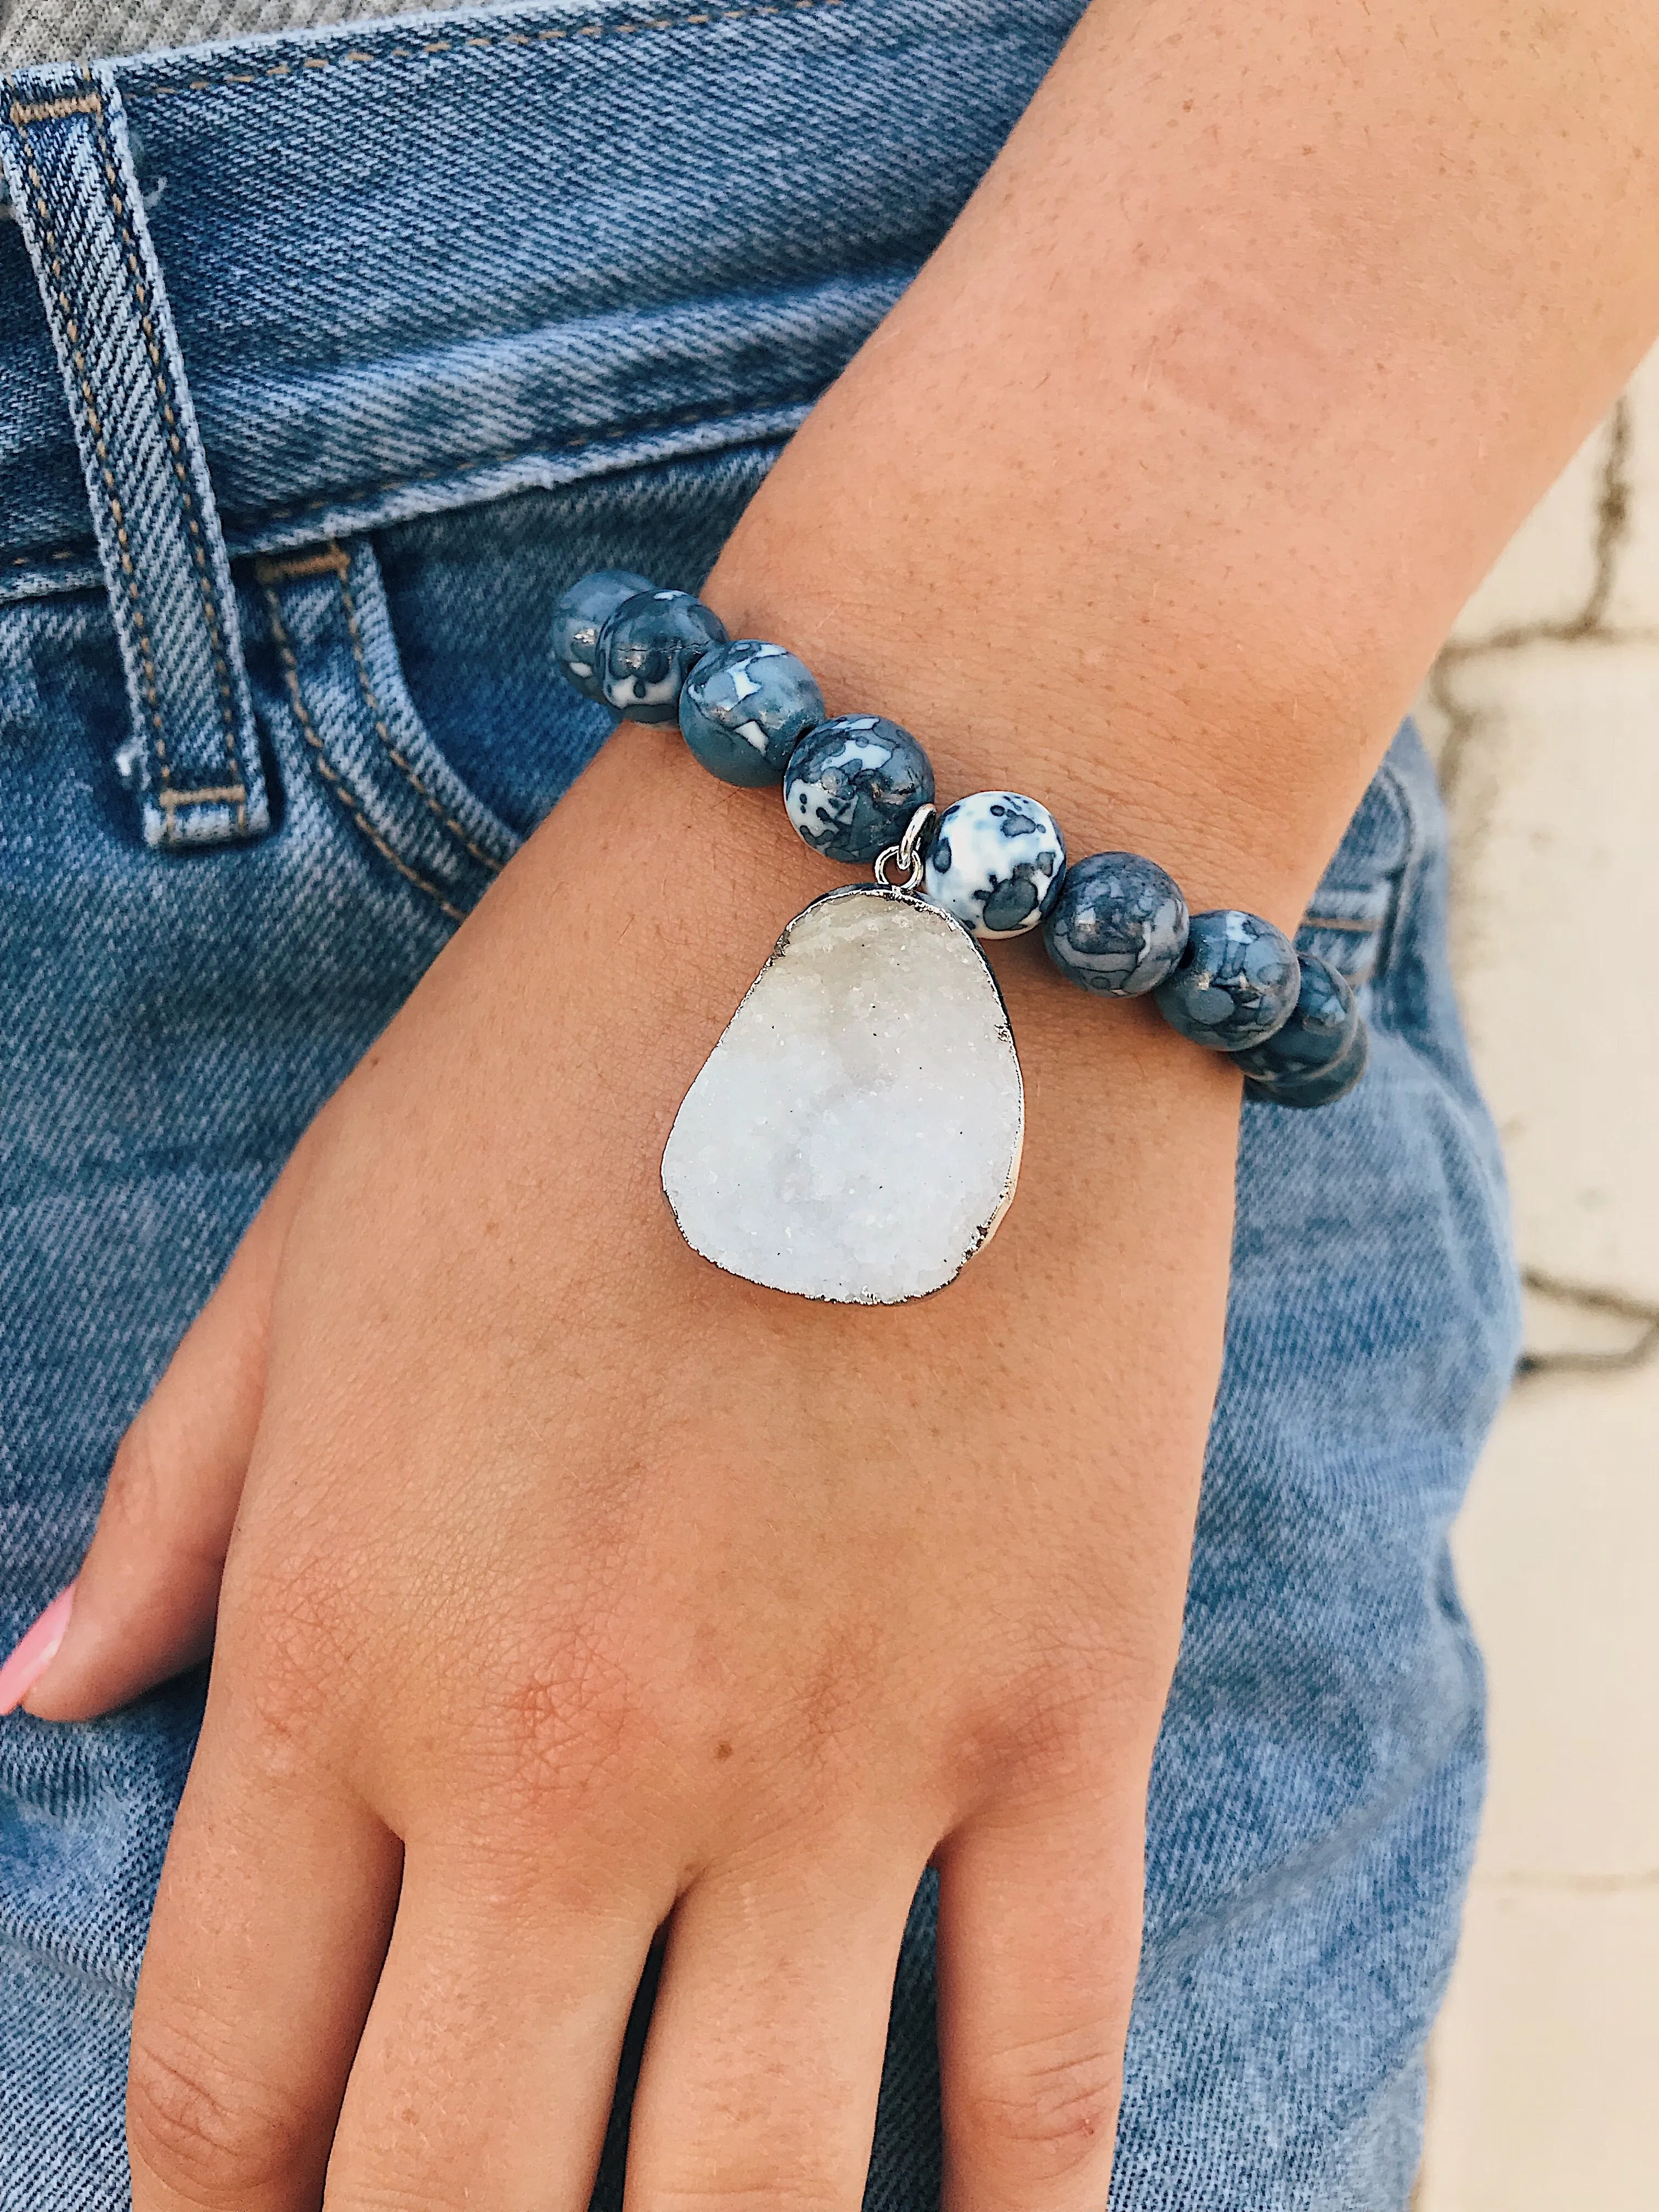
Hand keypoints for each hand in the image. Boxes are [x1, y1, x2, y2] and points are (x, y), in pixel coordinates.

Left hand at [33, 720, 1241, 2210]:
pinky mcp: (1058, 1707)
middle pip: (453, 2195)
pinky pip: (1044, 2060)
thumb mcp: (316, 1246)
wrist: (912, 891)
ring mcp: (841, 1752)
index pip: (230, 2066)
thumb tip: (37, 1692)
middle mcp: (575, 1754)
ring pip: (746, 2198)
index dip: (218, 2204)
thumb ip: (178, 1499)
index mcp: (355, 1641)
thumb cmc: (581, 1047)